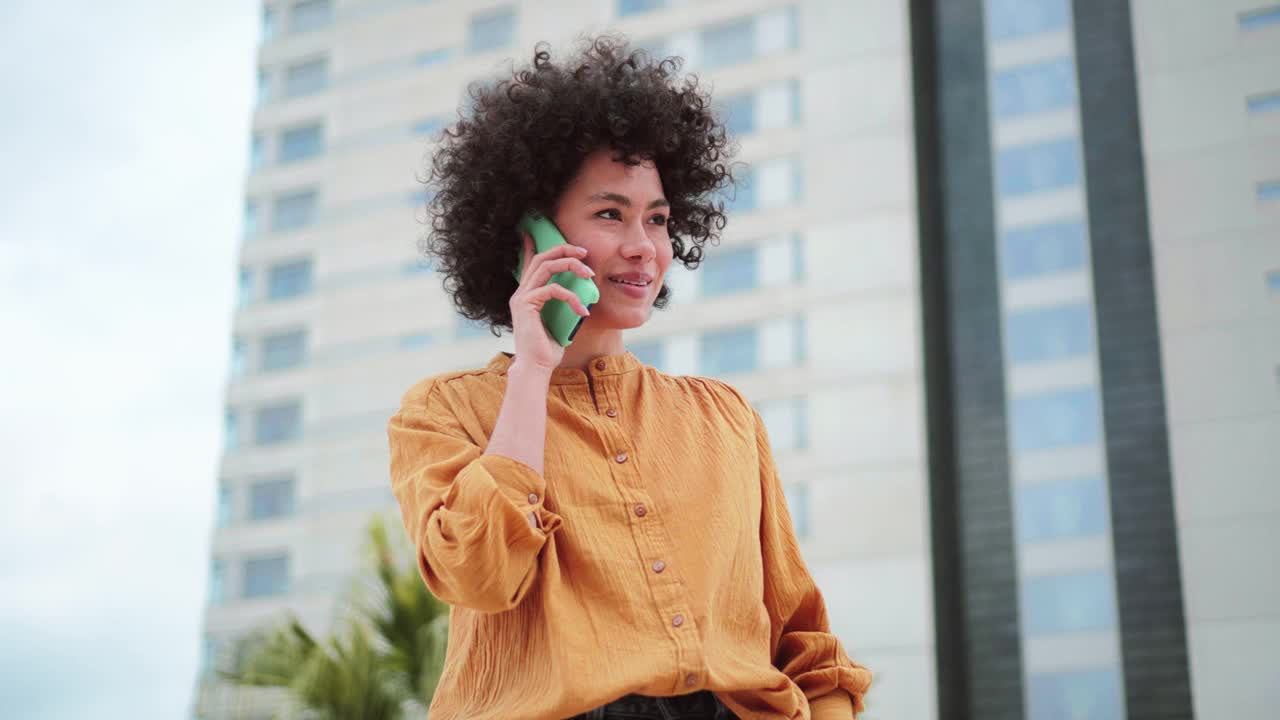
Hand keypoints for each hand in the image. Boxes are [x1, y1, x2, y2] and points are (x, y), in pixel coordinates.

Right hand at [509, 232, 592, 370]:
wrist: (535, 368)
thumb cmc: (547, 350)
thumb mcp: (559, 322)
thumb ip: (562, 306)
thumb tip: (581, 295)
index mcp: (526, 296)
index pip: (529, 264)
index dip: (531, 246)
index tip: (533, 231)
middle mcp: (521, 293)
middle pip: (541, 258)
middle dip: (563, 250)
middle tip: (584, 251)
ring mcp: (521, 298)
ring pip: (546, 267)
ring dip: (570, 265)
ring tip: (589, 273)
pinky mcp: (526, 305)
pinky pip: (553, 290)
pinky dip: (572, 297)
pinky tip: (583, 310)